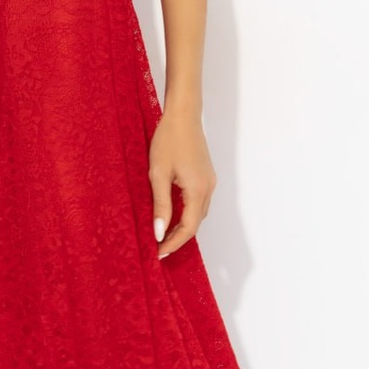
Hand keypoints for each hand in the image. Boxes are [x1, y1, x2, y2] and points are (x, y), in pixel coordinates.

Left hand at [148, 110, 215, 258]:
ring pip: (198, 213)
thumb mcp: (158, 174)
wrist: (183, 115)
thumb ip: (160, 205)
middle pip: (195, 223)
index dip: (173, 243)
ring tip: (164, 234)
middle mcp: (208, 189)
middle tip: (159, 247)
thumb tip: (159, 233)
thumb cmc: (168, 141)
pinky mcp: (206, 175)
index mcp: (197, 191)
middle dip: (178, 238)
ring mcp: (210, 181)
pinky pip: (199, 201)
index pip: (188, 228)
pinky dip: (187, 213)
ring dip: (183, 226)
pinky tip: (173, 213)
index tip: (158, 253)